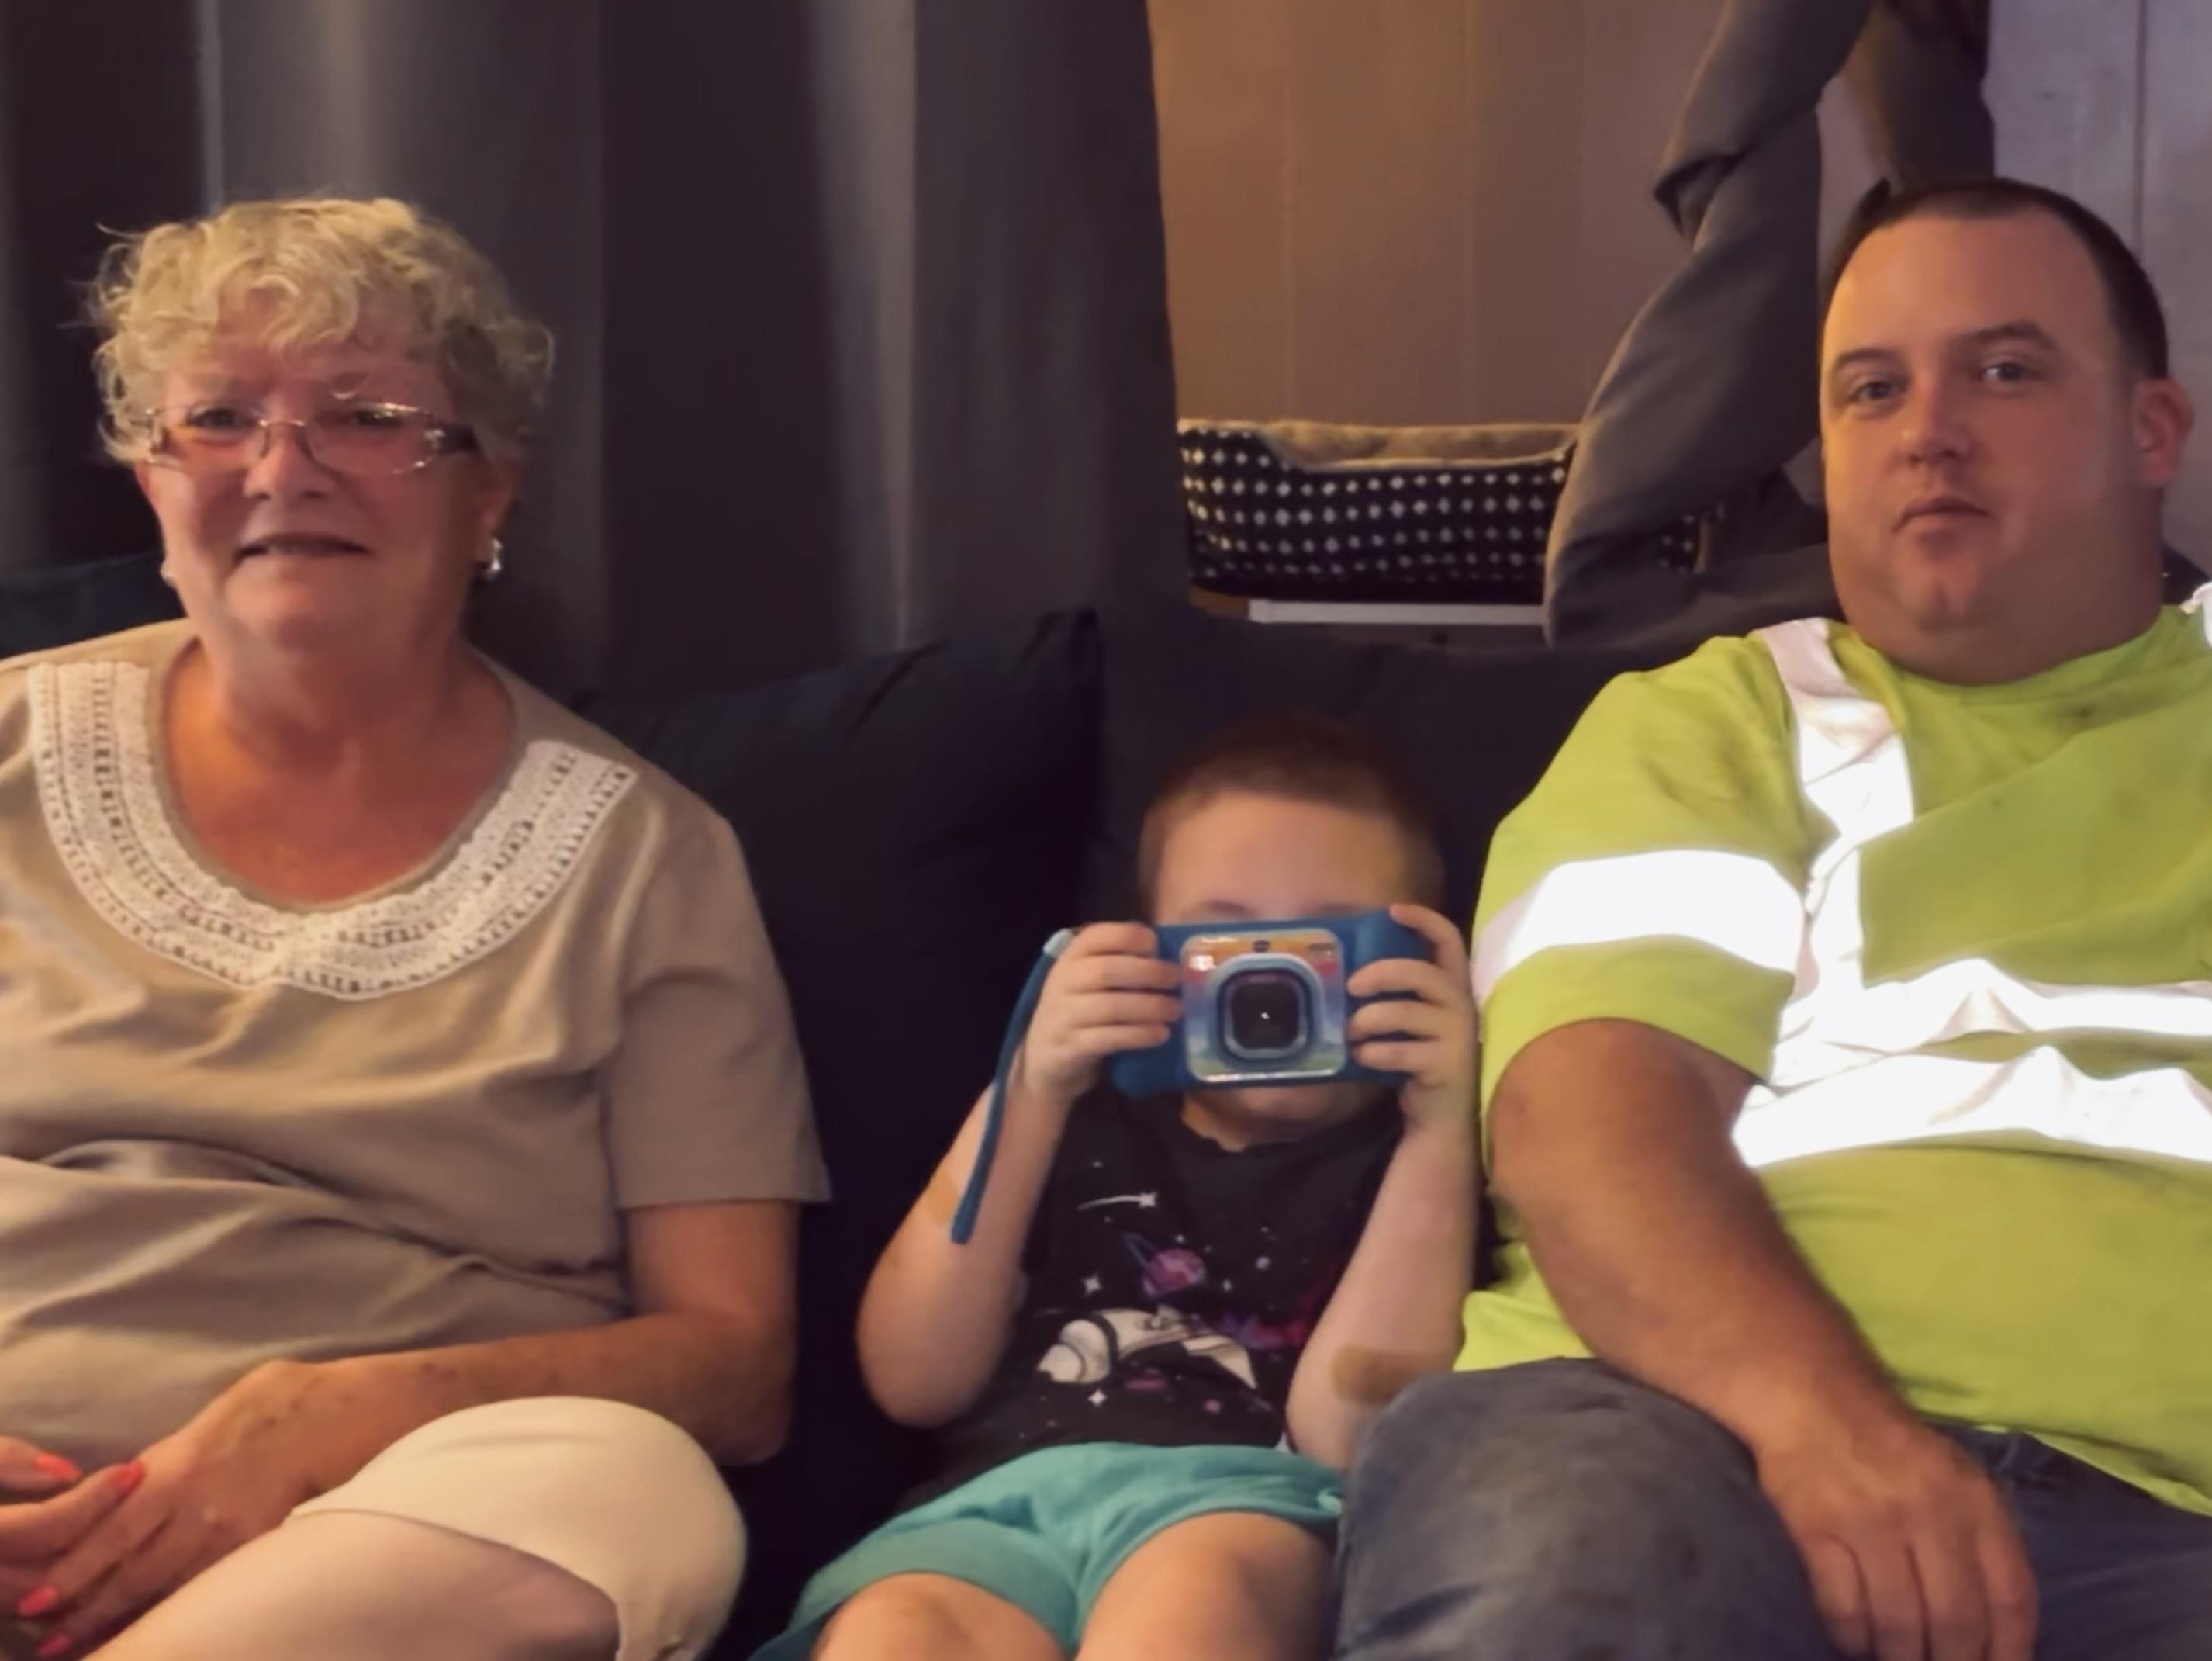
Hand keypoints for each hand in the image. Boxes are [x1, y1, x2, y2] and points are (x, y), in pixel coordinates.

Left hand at [16, 1361, 384, 1653]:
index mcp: (171, 1473)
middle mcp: (195, 1507)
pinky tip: (167, 1624)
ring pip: (167, 1587)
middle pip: (131, 1573)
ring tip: (95, 1643)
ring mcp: (228, 1531)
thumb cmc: (257, 1410)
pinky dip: (180, 1607)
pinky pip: (209, 1584)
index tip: (38, 1603)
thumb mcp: (190, 1433)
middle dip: (89, 1611)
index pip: (107, 1535)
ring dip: (128, 1617)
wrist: (323, 1415)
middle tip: (56, 1641)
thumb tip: (115, 1503)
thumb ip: (153, 1474)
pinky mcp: (257, 1545)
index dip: (71, 1573)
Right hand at [1014, 922, 1179, 1104]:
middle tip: (1177, 980)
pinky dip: (1139, 1035)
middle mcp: (1062, 981)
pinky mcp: (1070, 1047)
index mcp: (1070, 957)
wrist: (1044, 1059)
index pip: (1096, 936)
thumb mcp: (1090, 981)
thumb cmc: (1080, 1011)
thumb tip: (1172, 957)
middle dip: (1148, 973)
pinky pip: (1108, 1038)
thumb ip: (1120, 964)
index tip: (1155, 945)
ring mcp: (1063, 1015)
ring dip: (1149, 1007)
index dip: (1128, 936)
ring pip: (1109, 1006)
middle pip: (1106, 970)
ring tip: (1175, 1010)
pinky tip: (1161, 1034)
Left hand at [1347, 904, 1477, 1132]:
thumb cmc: (1417, 1059)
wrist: (1441, 1117)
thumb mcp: (1411, 1020)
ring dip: (1367, 1020)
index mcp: (1452, 988)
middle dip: (1381, 973)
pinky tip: (1362, 1057)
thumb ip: (1395, 995)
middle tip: (1351, 985)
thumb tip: (1346, 973)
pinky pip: (1400, 1051)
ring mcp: (1457, 1036)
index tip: (1392, 911)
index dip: (1424, 920)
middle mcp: (1461, 1006)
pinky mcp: (1446, 1065)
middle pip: (1421, 972)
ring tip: (1350, 1032)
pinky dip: (1373, 1052)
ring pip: (1405, 1012)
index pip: (1450, 941)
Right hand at [1755, 1409, 2036, 1660]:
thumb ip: (1982, 1543)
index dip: (2008, 1651)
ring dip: (1899, 1658)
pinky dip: (1851, 1638)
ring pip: (1899, 1623)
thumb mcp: (1957, 1480)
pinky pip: (1843, 1606)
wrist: (1812, 1398)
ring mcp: (1871, 1520)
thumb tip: (1995, 1630)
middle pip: (1955, 1621)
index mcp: (1976, 1501)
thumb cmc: (1893, 1448)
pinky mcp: (1817, 1527)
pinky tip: (1854, 1643)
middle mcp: (1930, 1511)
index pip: (2011, 1597)